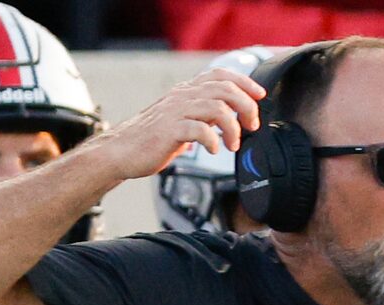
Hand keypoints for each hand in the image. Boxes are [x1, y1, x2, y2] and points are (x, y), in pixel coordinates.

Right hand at [93, 70, 264, 181]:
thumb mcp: (184, 120)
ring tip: (232, 144)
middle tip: (251, 126)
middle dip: (246, 107)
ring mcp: (175, 112)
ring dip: (233, 128)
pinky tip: (214, 150)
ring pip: (217, 108)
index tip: (260, 95)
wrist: (123, 151)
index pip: (219, 75)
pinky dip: (213, 141)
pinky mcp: (169, 130)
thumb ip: (205, 115)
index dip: (244, 81)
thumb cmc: (154, 138)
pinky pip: (200, 130)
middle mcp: (182, 97)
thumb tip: (232, 117)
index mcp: (187, 92)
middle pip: (224, 89)